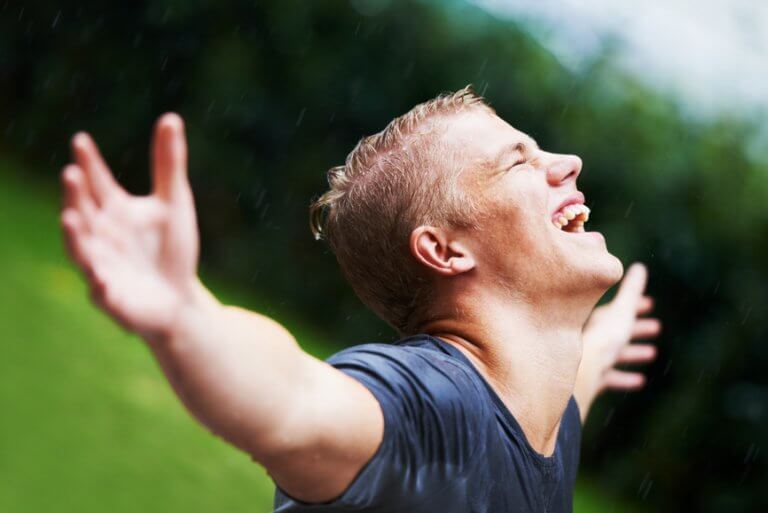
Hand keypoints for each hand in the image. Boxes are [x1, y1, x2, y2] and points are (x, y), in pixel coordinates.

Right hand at [60, 113, 199, 339]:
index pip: (97, 182)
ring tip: (69, 217)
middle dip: (75, 195)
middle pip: (83, 211)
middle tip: (71, 173)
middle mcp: (101, 236)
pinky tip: (100, 278)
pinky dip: (99, 284)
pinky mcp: (111, 298)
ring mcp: (102, 266)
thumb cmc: (171, 248)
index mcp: (114, 210)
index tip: (80, 140)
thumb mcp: (175, 203)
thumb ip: (168, 164)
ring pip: (81, 250)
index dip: (89, 163)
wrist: (179, 298)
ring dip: (74, 235)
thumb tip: (171, 117)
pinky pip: (101, 291)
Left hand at [580, 263, 660, 396]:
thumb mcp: (622, 311)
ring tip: (652, 353)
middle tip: (656, 327)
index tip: (650, 304)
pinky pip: (610, 378)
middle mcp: (591, 338)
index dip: (634, 305)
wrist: (584, 370)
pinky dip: (625, 378)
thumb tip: (640, 267)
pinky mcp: (591, 379)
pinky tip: (639, 381)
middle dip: (637, 327)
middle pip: (616, 330)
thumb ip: (631, 291)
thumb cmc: (603, 338)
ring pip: (614, 354)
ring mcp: (590, 359)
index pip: (616, 308)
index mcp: (596, 320)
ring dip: (633, 352)